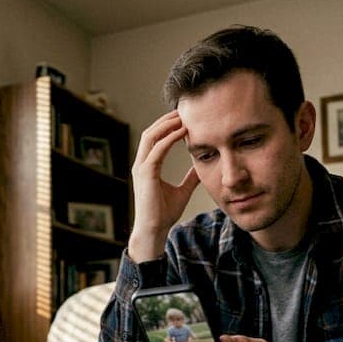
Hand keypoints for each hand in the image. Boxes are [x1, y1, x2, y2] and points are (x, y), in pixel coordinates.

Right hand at [127, 111, 200, 261]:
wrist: (154, 230)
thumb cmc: (164, 214)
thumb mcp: (182, 191)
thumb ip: (190, 178)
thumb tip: (202, 168)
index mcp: (147, 166)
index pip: (154, 138)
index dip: (167, 126)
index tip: (183, 118)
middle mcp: (140, 164)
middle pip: (150, 132)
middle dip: (166, 120)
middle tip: (183, 111)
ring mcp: (141, 168)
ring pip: (150, 136)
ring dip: (167, 124)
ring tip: (183, 116)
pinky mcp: (145, 174)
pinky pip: (157, 150)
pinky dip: (169, 139)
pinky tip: (183, 132)